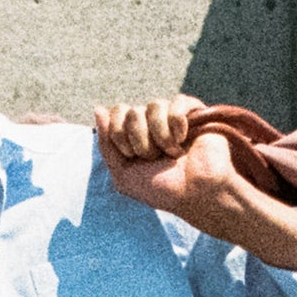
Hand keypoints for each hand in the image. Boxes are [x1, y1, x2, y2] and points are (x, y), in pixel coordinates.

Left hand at [96, 99, 296, 270]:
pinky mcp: (195, 112)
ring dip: (160, 136)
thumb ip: (106, 144)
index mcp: (135, 137)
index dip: (119, 135)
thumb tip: (99, 108)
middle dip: (140, 140)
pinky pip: (176, 102)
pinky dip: (176, 124)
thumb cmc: (163, 190)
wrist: (197, 194)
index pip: (115, 114)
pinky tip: (184, 139)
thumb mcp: (124, 175)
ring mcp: (174, 117)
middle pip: (131, 111)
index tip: (133, 156)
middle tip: (155, 158)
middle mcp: (153, 125)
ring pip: (153, 105)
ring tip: (173, 153)